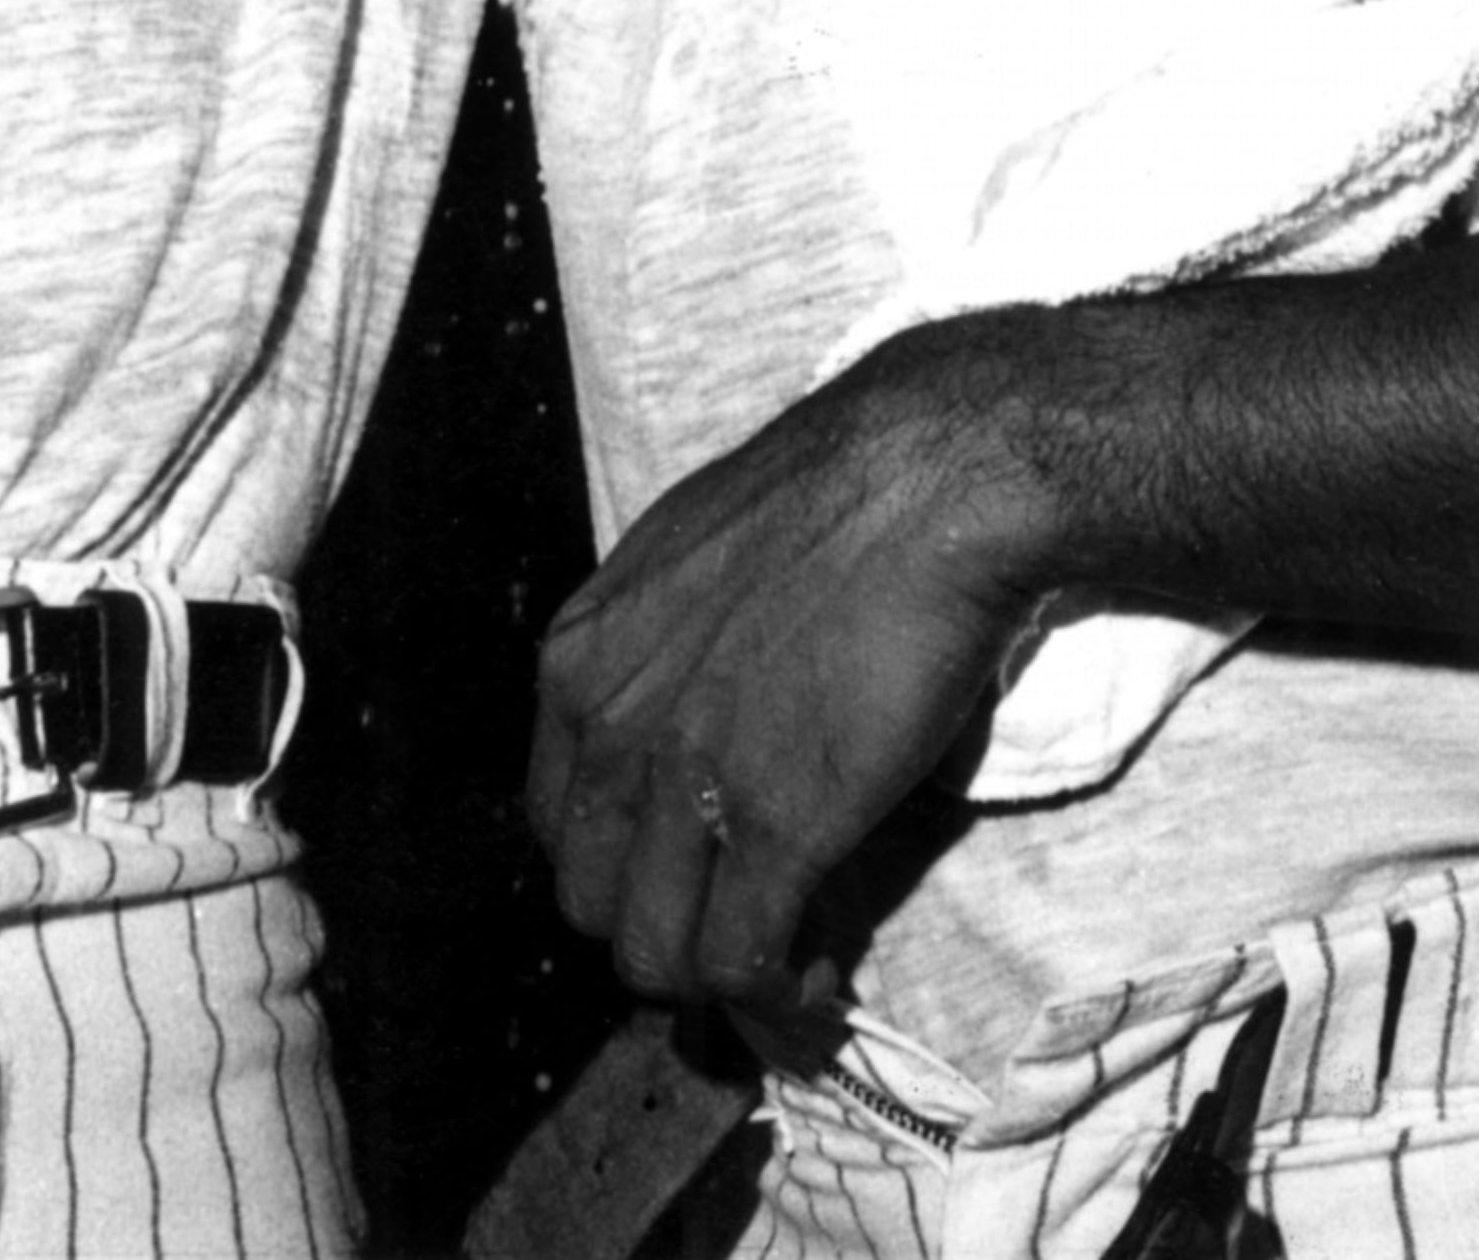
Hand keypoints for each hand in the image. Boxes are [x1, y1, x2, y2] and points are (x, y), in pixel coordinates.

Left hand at [527, 341, 1052, 1009]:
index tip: (696, 867)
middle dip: (664, 928)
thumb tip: (683, 726)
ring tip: (789, 952)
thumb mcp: (681, 563)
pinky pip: (740, 963)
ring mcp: (688, 783)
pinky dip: (779, 995)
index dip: (626, 865)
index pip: (557, 824)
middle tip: (744, 914)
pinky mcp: (779, 825)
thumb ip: (655, 652)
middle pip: (591, 904)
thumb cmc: (825, 505)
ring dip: (718, 979)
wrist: (921, 484)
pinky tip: (823, 971)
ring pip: (653, 956)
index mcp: (578, 659)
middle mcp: (610, 728)